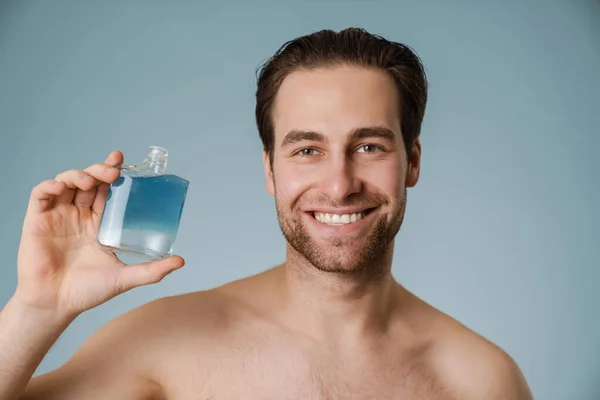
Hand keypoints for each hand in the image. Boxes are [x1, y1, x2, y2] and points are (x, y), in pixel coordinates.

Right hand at [14, 150, 184, 318]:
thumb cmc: (87, 292)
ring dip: (78, 174)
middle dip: (100, 170)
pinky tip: (61, 187)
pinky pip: (41, 194)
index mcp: (97, 223)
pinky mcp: (37, 221)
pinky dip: (50, 185)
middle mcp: (78, 215)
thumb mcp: (124, 277)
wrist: (55, 305)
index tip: (123, 161)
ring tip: (91, 181)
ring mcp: (57, 217)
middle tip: (114, 172)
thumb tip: (181, 261)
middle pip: (89, 181)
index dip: (112, 173)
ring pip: (66, 182)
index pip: (106, 190)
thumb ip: (152, 270)